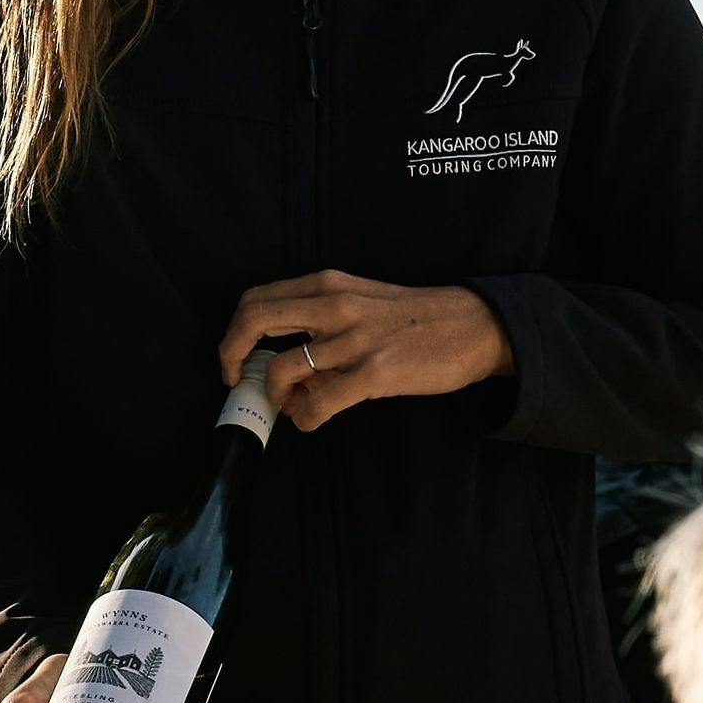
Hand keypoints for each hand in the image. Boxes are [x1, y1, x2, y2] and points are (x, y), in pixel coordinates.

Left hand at [217, 271, 510, 431]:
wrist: (471, 325)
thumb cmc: (414, 317)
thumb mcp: (361, 300)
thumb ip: (320, 318)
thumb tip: (288, 359)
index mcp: (327, 284)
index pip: (257, 299)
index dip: (234, 332)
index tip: (236, 356)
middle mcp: (334, 304)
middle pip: (253, 321)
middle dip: (231, 355)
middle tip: (237, 380)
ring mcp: (353, 339)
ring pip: (280, 369)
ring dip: (276, 395)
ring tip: (294, 403)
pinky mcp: (373, 373)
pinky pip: (317, 403)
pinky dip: (304, 418)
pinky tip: (313, 417)